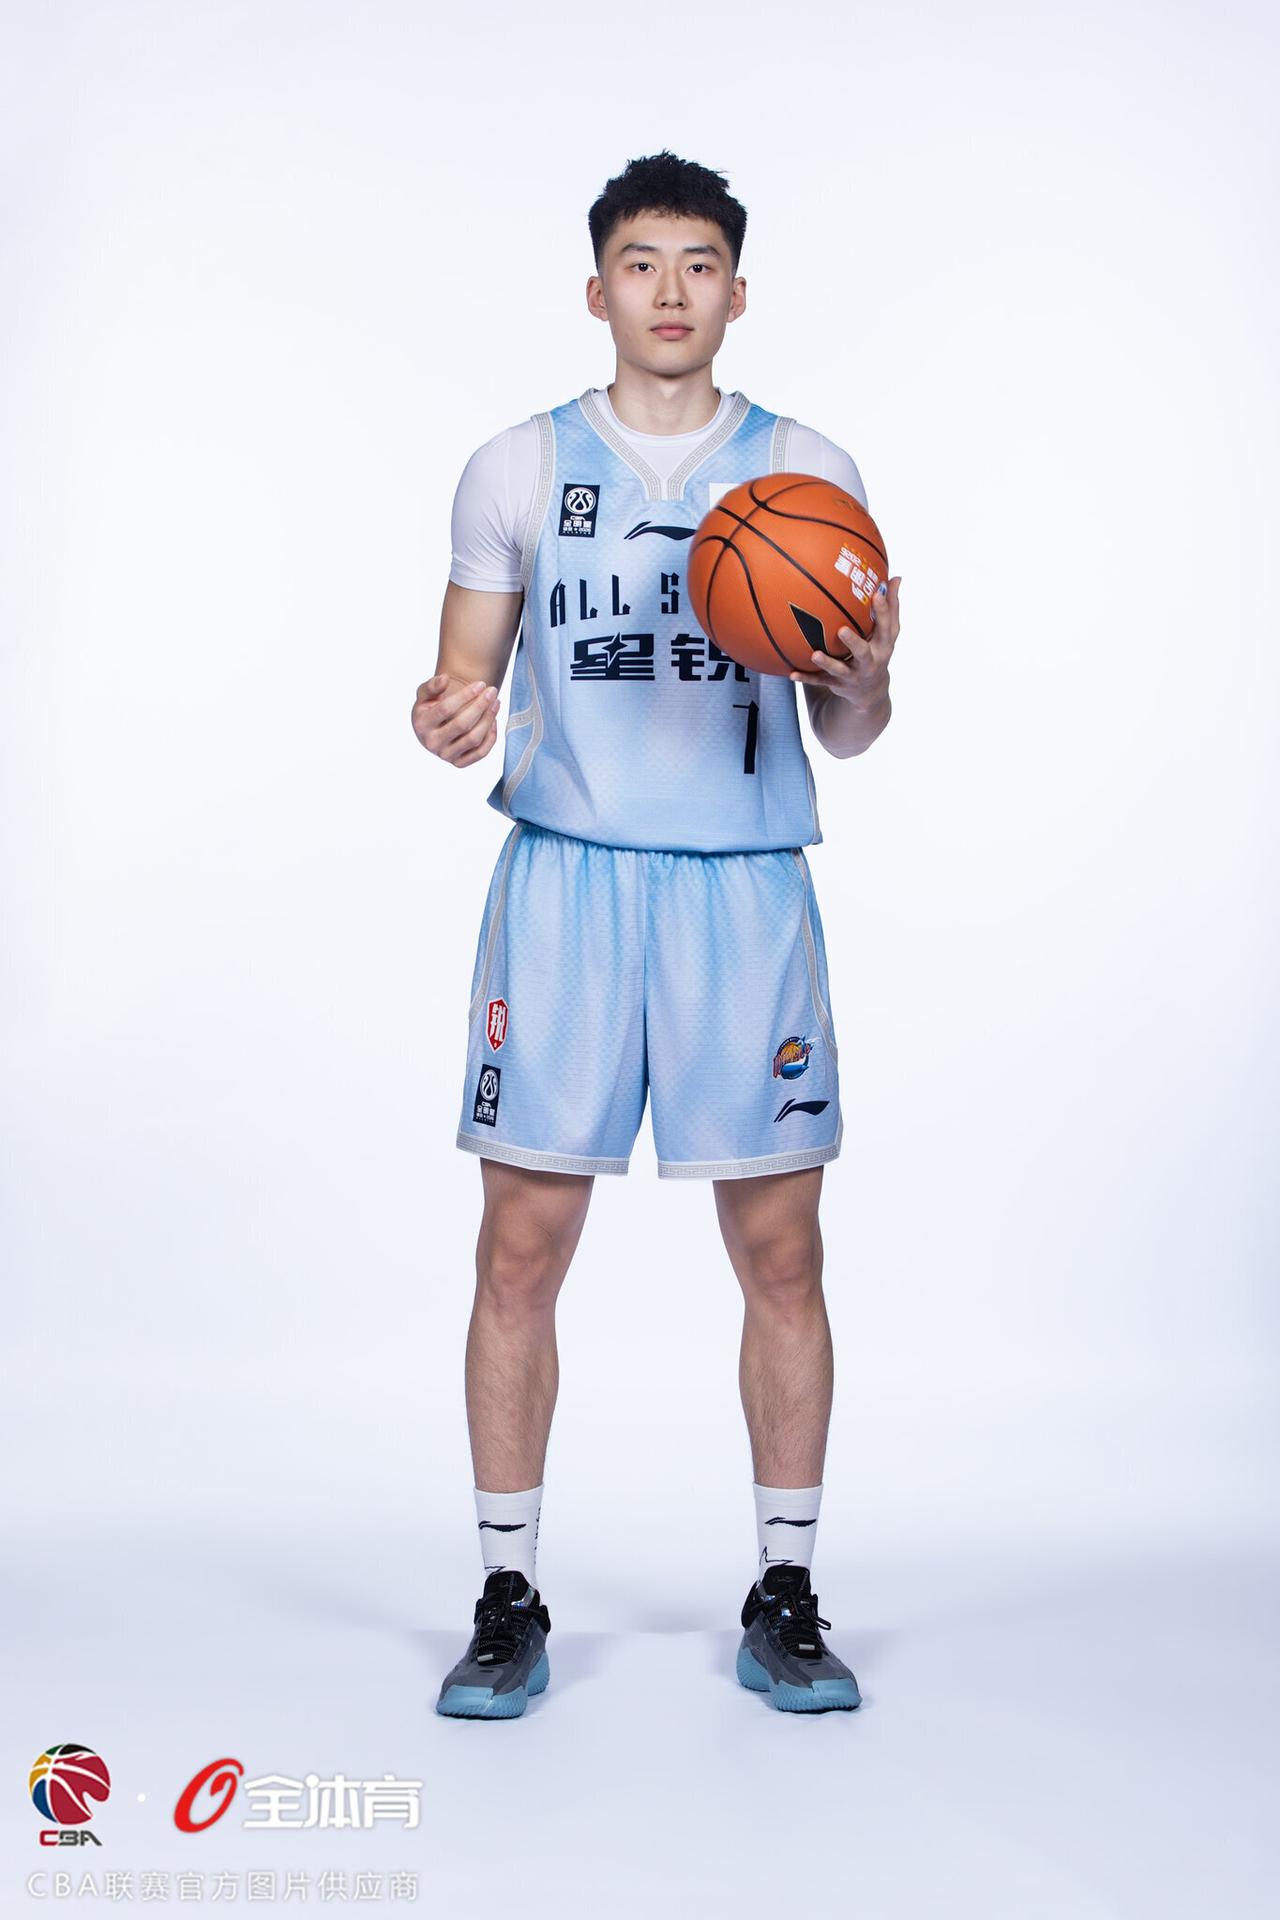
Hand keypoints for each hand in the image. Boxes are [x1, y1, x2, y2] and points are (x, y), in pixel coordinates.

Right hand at [411, 672, 500, 766]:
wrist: (435, 727)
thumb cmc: (431, 706)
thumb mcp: (425, 694)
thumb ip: (432, 685)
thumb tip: (444, 679)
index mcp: (421, 724)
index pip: (446, 709)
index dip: (465, 695)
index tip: (481, 684)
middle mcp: (432, 743)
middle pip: (462, 724)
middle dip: (480, 705)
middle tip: (492, 691)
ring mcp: (446, 756)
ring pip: (473, 739)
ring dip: (488, 719)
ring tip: (496, 703)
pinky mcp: (459, 763)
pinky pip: (480, 753)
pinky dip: (491, 737)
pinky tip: (493, 720)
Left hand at [790, 575, 900, 708]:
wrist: (870, 691)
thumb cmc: (877, 650)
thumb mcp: (887, 633)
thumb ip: (891, 606)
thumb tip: (898, 577)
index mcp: (884, 645)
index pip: (887, 627)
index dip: (883, 611)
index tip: (876, 594)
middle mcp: (871, 662)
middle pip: (863, 653)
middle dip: (853, 643)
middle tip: (841, 630)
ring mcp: (854, 675)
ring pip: (839, 670)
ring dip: (827, 663)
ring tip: (815, 654)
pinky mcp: (838, 684)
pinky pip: (820, 681)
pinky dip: (806, 678)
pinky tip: (791, 674)